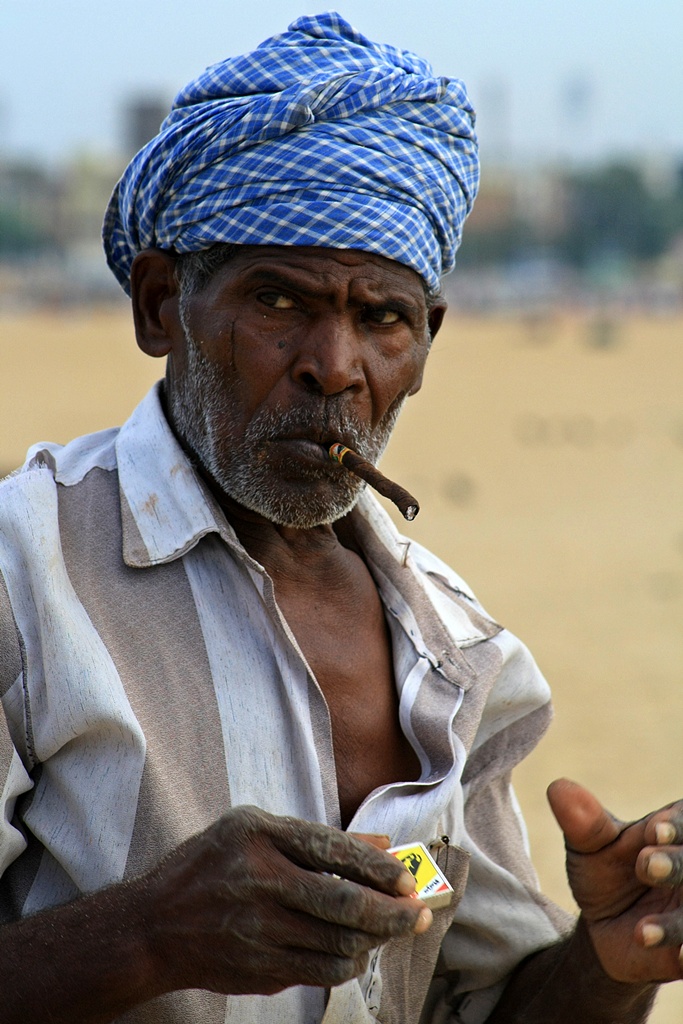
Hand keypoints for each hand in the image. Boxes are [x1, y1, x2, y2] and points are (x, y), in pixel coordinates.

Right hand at [143, 806, 431, 996]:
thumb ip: (317, 836)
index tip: (408, 878)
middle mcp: (260, 882)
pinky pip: (321, 972)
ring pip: (339, 943)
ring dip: (377, 939)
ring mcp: (259, 930)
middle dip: (393, 912)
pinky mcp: (260, 969)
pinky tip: (359, 952)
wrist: (153, 927)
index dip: (380, 868)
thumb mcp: (253, 830)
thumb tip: (383, 844)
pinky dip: (350, 963)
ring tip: (394, 929)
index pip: (335, 852)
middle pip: (345, 904)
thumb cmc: (209, 867)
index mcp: (260, 837)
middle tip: (419, 913)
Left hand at [547, 779, 682, 982]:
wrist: (605, 929)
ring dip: (676, 922)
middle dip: (677, 863)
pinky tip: (677, 957)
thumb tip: (557, 788)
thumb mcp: (589, 848)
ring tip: (640, 931)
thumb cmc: (604, 873)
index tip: (653, 830)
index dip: (675, 825)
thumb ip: (581, 822)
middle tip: (646, 864)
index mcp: (677, 833)